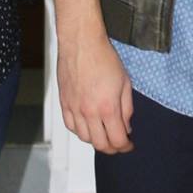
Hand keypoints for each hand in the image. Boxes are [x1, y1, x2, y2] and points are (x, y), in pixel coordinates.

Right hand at [57, 31, 133, 153]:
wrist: (82, 44)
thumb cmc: (103, 58)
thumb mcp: (125, 83)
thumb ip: (126, 109)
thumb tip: (126, 126)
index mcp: (108, 107)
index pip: (117, 140)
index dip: (125, 146)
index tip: (128, 145)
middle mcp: (89, 112)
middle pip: (100, 144)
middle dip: (112, 148)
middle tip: (118, 143)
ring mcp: (74, 109)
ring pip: (84, 138)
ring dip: (96, 140)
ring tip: (103, 134)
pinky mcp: (64, 103)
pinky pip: (70, 126)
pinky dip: (80, 131)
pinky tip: (87, 127)